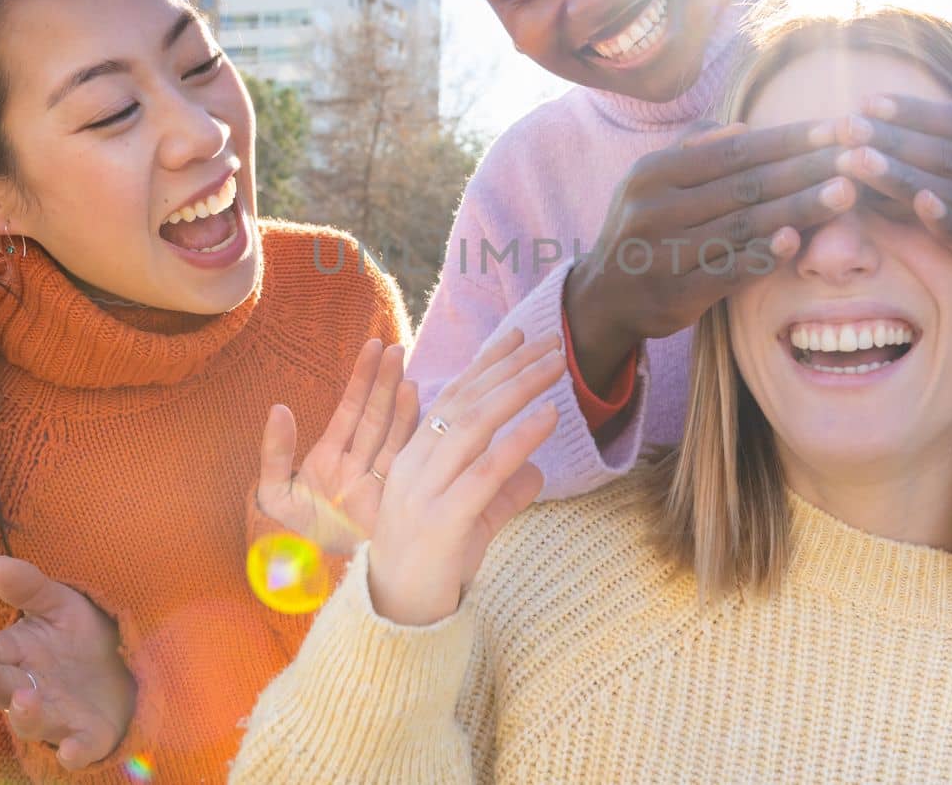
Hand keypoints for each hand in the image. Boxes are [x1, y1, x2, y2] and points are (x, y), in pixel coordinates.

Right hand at [0, 557, 134, 768]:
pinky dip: (74, 752)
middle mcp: (29, 689)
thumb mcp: (60, 606)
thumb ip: (30, 589)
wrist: (127, 670)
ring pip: (33, 720)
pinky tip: (71, 751)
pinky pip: (78, 748)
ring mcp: (57, 716)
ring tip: (24, 698)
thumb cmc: (80, 638)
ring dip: (26, 713)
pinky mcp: (88, 737)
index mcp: (18, 656)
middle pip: (2, 688)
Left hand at [257, 338, 417, 543]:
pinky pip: (404, 462)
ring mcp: (378, 480)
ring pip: (392, 433)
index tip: (374, 346)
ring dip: (401, 404)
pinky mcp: (392, 499)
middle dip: (385, 381)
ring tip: (408, 375)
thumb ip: (274, 453)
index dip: (362, 378)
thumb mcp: (274, 494)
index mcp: (330, 456)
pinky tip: (421, 409)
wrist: (312, 578)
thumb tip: (279, 408)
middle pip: (375, 414)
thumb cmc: (292, 538)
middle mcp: (358, 463)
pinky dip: (412, 435)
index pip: (350, 409)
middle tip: (397, 349)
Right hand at [367, 329, 564, 626]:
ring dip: (517, 389)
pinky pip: (485, 471)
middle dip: (510, 366)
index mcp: (413, 458)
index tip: (517, 335)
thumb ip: (502, 493)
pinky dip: (519, 440)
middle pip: (465, 403)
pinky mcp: (442, 520)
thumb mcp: (473, 522)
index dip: (485, 364)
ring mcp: (425, 492)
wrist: (397, 617)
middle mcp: (413, 466)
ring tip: (554, 364)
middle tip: (549, 340)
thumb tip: (537, 471)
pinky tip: (548, 416)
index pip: (452, 397)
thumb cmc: (434, 567)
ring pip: (474, 426)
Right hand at [566, 121, 850, 392]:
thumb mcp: (651, 181)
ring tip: (844, 194)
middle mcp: (655, 209)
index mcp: (653, 173)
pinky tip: (795, 241)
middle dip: (806, 169)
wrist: (603, 296)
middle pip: (745, 184)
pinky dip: (761, 256)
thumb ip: (693, 151)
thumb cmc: (643, 228)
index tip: (836, 128)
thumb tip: (741, 128)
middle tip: (856, 157)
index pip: (734, 150)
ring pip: (743, 225)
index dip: (789, 139)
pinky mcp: (675, 294)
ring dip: (798, 208)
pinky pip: (727, 271)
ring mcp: (664, 253)